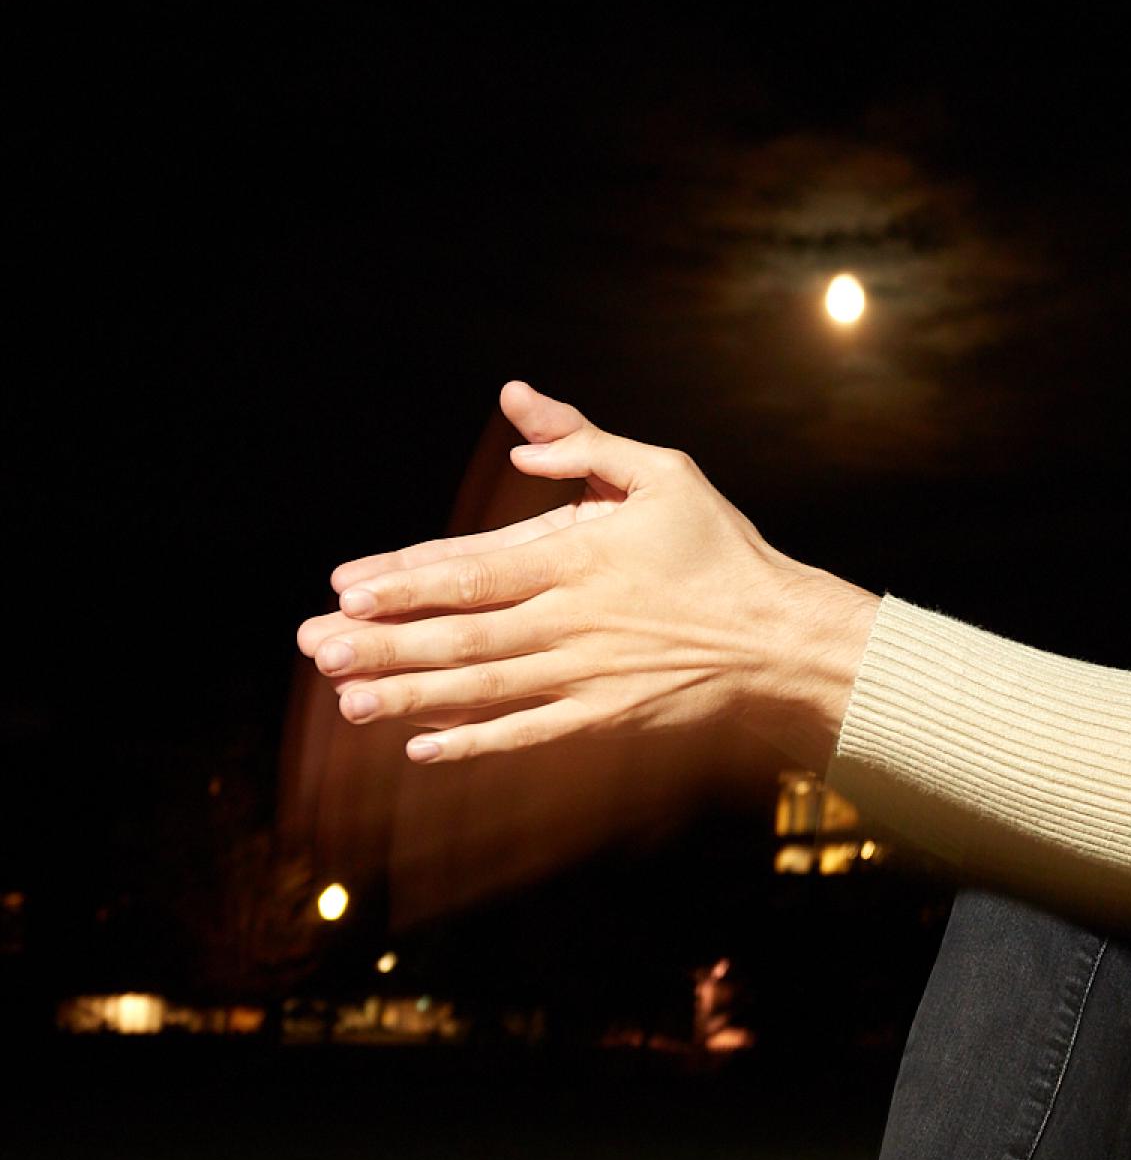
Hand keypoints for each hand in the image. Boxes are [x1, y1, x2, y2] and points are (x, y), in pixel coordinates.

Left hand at [295, 383, 879, 769]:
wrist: (782, 640)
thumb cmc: (722, 552)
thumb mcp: (665, 474)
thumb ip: (586, 443)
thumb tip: (518, 412)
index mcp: (582, 557)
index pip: (476, 568)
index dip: (408, 579)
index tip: (347, 586)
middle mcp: (575, 620)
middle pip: (466, 632)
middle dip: (387, 641)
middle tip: (318, 646)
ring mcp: (588, 676)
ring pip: (486, 687)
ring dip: (414, 694)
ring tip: (348, 699)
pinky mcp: (606, 718)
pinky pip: (530, 733)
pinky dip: (476, 742)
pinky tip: (422, 747)